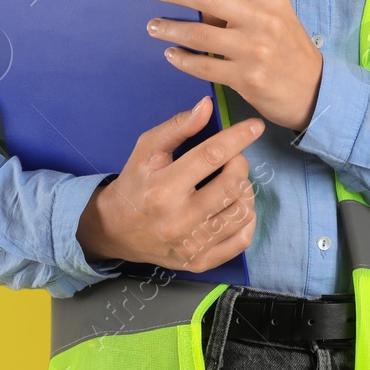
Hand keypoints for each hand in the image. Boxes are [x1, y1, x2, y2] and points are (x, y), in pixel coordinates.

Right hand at [77, 96, 261, 272]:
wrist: (116, 229)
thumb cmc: (135, 183)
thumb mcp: (147, 149)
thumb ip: (178, 126)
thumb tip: (207, 106)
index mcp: (163, 188)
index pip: (211, 157)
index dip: (238, 138)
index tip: (254, 126)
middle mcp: (178, 220)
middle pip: (233, 186)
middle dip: (241, 164)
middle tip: (233, 158)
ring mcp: (191, 246)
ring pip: (242, 212)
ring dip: (245, 190)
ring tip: (233, 182)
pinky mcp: (200, 263)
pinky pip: (242, 240)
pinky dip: (247, 219)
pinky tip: (235, 206)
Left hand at [147, 0, 323, 130]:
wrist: (317, 90)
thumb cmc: (289, 47)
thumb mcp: (274, 16)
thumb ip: (240, 5)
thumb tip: (198, 1)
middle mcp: (261, 17)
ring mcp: (254, 49)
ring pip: (198, 34)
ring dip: (169, 28)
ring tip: (154, 26)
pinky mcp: (246, 78)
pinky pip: (203, 66)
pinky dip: (182, 59)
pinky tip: (171, 54)